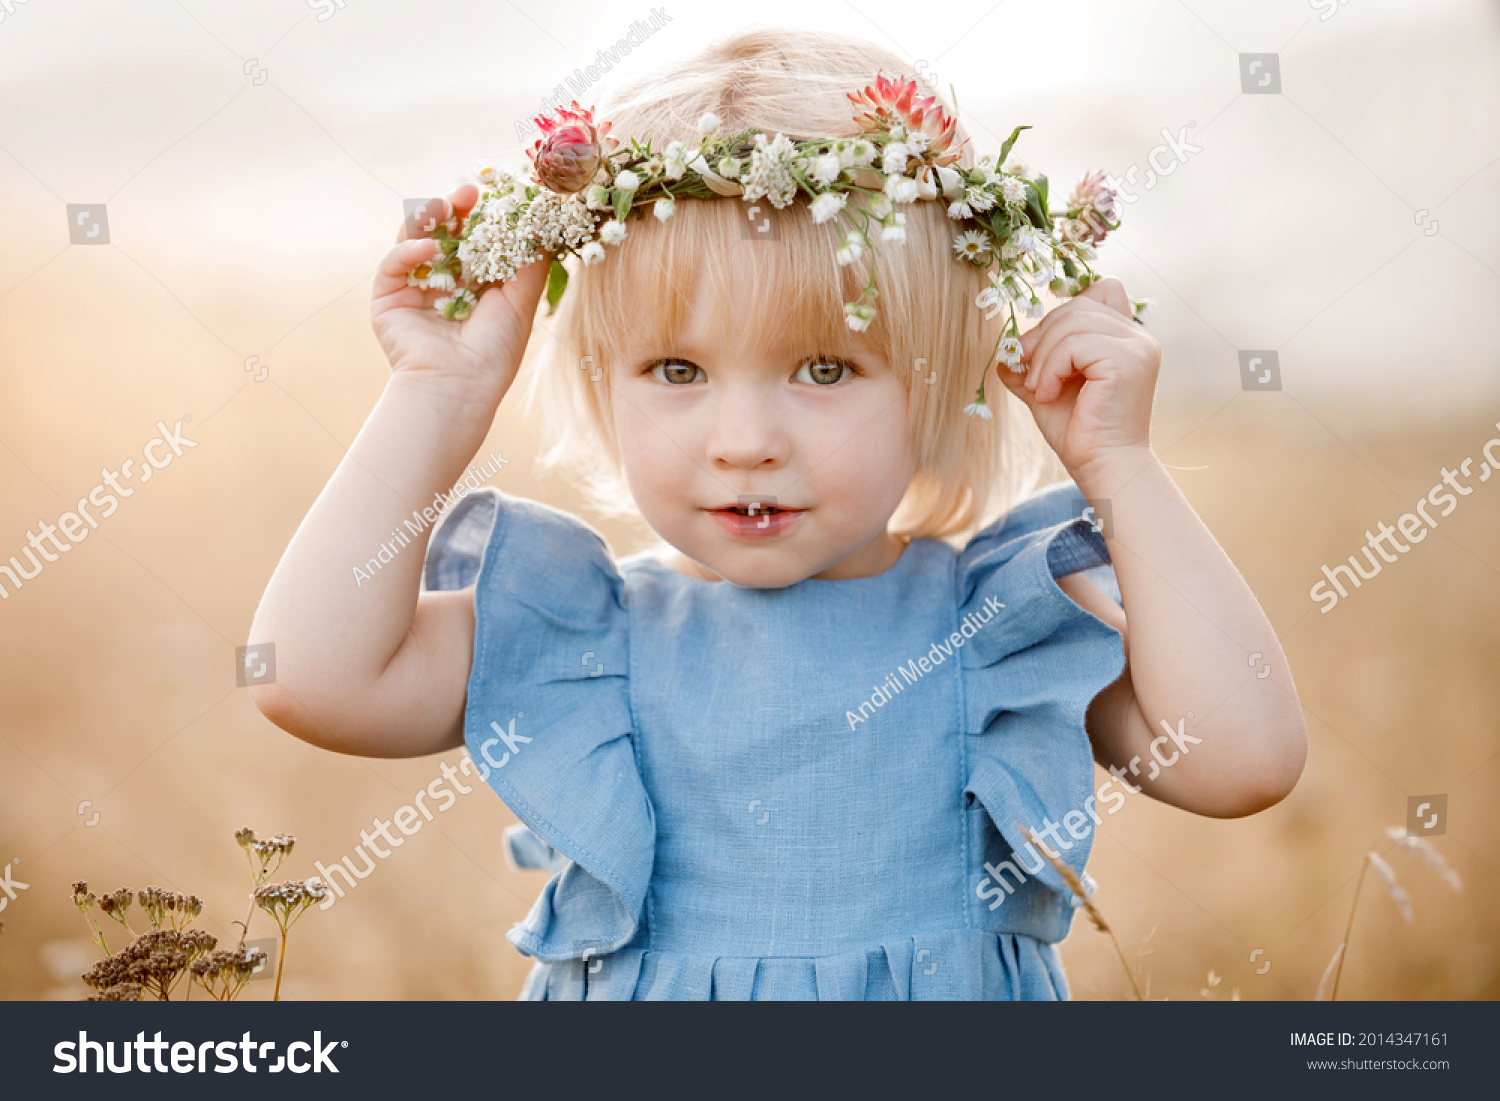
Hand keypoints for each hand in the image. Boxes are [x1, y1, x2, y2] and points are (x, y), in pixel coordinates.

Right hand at [370, 184, 548, 406]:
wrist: (459, 387)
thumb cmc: (494, 352)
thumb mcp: (521, 302)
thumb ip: (530, 264)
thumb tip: (541, 226)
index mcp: (473, 286)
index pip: (475, 241)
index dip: (483, 218)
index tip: (496, 197)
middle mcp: (442, 284)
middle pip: (444, 235)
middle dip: (455, 211)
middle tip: (468, 191)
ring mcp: (412, 290)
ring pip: (415, 241)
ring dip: (428, 219)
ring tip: (445, 205)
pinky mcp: (387, 299)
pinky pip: (393, 264)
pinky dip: (409, 250)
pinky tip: (431, 247)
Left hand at [994, 276, 1160, 483]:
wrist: (1100, 466)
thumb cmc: (1078, 431)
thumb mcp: (1046, 387)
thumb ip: (1030, 362)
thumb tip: (1004, 348)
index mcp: (1125, 337)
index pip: (1101, 290)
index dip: (1066, 312)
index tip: (1045, 351)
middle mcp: (1138, 337)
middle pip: (1077, 305)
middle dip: (1042, 337)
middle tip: (1029, 375)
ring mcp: (1137, 346)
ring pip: (1072, 322)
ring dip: (1043, 357)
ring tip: (1039, 390)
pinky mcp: (1128, 361)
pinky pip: (1075, 344)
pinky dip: (1051, 368)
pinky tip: (1048, 395)